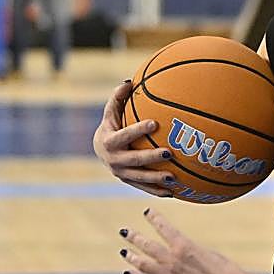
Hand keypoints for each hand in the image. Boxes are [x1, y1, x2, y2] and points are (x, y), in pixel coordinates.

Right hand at [92, 80, 174, 196]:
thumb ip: (118, 98)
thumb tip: (129, 81)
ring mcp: (120, 173)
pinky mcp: (128, 181)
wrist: (100, 150)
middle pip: (134, 159)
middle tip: (169, 152)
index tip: (154, 123)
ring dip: (156, 178)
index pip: (124, 135)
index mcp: (109, 141)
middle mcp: (113, 159)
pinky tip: (173, 192)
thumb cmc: (111, 126)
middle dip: (151, 157)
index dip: (137, 130)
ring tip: (173, 177)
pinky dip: (156, 191)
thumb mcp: (110, 112)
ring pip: (140, 177)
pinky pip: (143, 188)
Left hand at [119, 208, 252, 273]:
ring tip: (124, 251)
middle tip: (124, 231)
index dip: (154, 218)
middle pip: (147, 245)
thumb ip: (189, 249)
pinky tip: (128, 273)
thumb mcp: (207, 252)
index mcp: (185, 246)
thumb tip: (179, 247)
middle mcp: (173, 260)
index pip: (164, 227)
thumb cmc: (225, 271)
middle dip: (134, 237)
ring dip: (131, 256)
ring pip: (143, 264)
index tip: (147, 211)